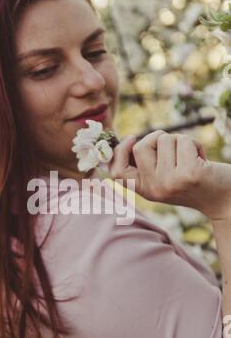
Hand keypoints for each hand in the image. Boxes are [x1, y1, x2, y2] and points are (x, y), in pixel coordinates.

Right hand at [109, 129, 230, 221]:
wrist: (224, 199)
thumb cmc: (193, 180)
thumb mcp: (165, 178)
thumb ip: (148, 165)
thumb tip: (130, 142)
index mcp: (146, 191)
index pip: (117, 173)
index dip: (119, 152)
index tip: (132, 138)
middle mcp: (154, 189)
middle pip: (141, 147)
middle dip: (159, 138)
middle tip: (175, 148)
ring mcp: (170, 183)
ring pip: (165, 140)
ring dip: (181, 141)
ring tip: (192, 158)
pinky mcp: (188, 174)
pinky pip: (183, 141)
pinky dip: (195, 144)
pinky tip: (202, 160)